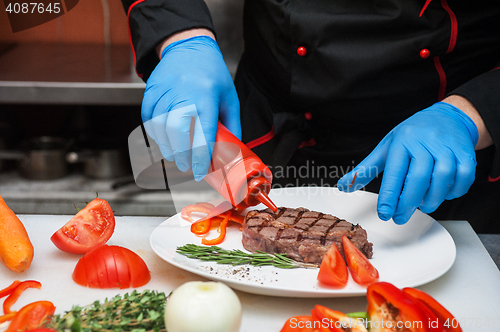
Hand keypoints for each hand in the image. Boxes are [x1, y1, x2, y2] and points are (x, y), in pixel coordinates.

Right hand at [142, 35, 240, 180]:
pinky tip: (165, 139)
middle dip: (180, 155)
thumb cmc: (212, 73)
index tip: (198, 172)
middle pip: (176, 133)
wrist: (188, 46)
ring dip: (167, 147)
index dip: (199, 158)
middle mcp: (183, 95)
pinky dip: (155, 133)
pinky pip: (148, 118)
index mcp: (206, 98)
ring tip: (176, 155)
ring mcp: (164, 92)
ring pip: (159, 128)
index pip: (201, 134)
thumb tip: (231, 151)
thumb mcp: (229, 98)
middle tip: (186, 166)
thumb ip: (231, 126)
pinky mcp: (151, 91)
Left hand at [337, 102, 478, 223]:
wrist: (446, 117)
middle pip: (417, 179)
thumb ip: (365, 169)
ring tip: (421, 206)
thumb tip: (343, 186)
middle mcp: (425, 143)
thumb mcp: (385, 148)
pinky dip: (453, 191)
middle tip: (399, 217)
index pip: (394, 172)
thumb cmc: (412, 135)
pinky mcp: (466, 154)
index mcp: (402, 142)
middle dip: (407, 203)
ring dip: (431, 199)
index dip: (389, 196)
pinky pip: (462, 178)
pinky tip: (442, 194)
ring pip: (442, 180)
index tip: (384, 213)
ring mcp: (447, 148)